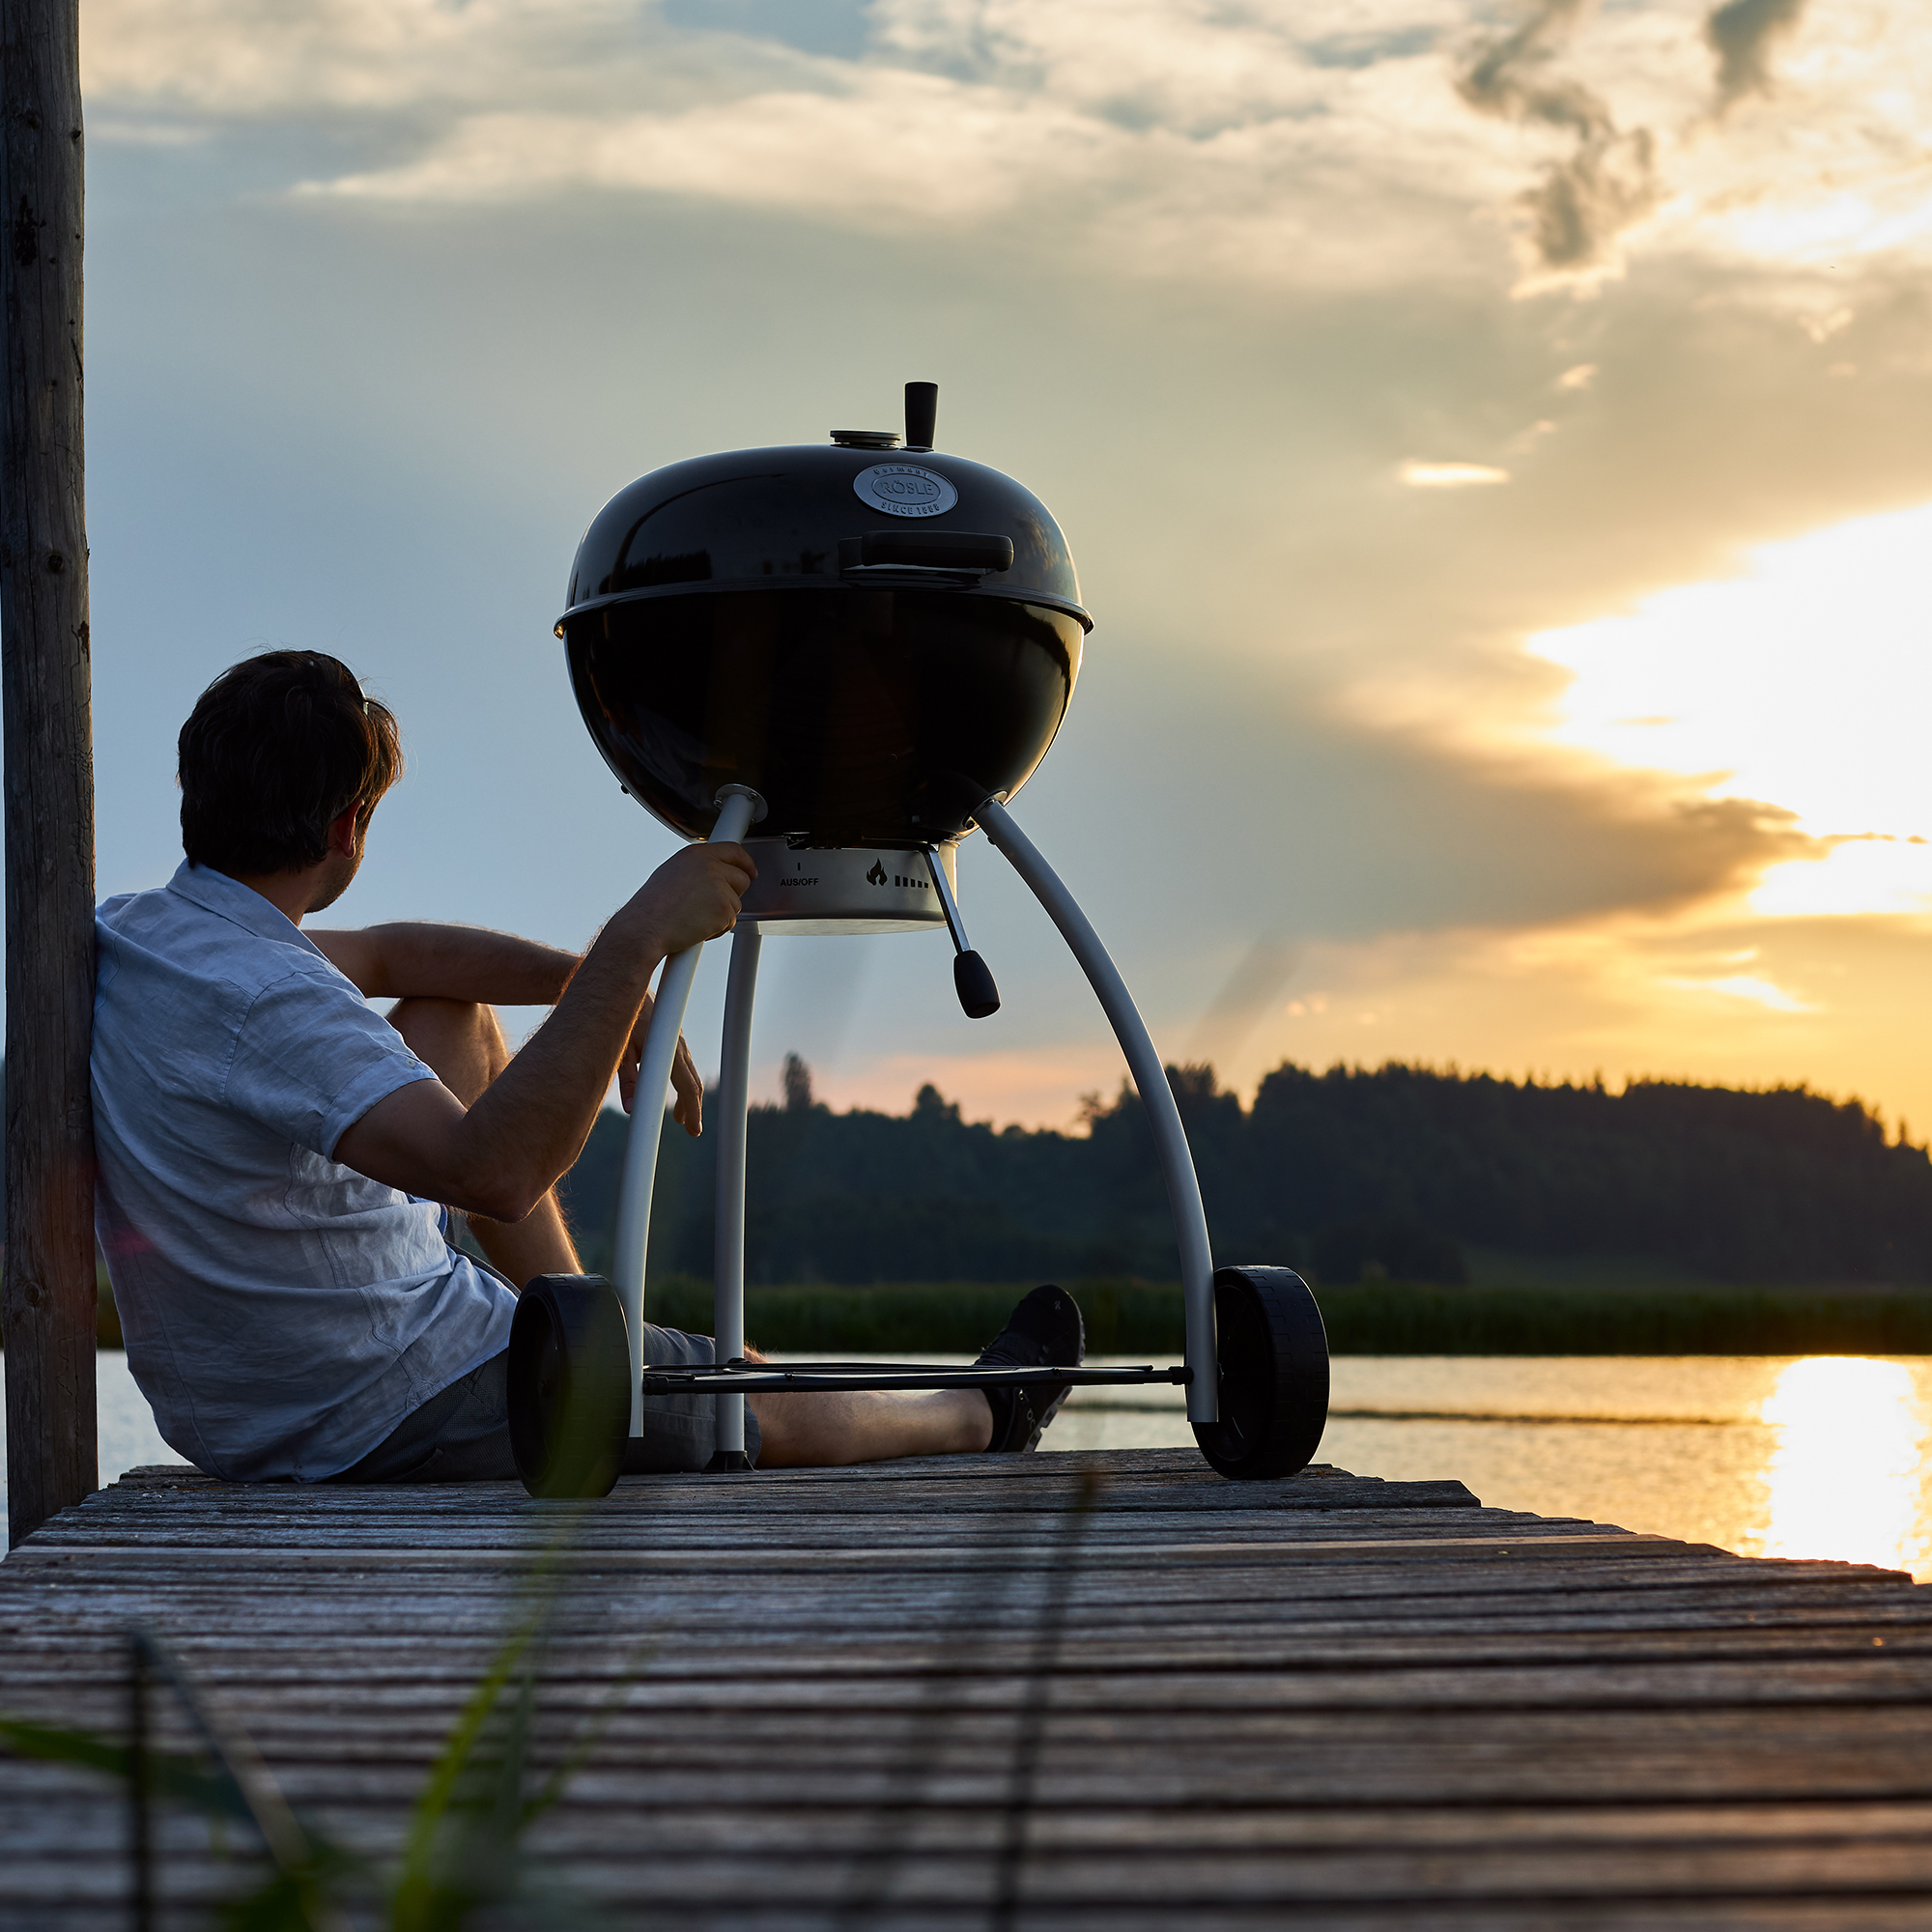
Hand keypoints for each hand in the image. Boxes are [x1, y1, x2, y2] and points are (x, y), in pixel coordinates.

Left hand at [619, 993, 704, 1135]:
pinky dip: (681, 1078)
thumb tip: (632, 1111)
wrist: (627, 983)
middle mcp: (678, 1045)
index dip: (693, 1111)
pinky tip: (672, 1087)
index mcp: (668, 1049)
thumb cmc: (620, 1015)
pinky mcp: (672, 1035)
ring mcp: (677, 1039)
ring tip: (680, 1117)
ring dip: (686, 1094)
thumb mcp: (619, 1050)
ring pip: (688, 1071)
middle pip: (693, 1082)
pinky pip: (682, 1061)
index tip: (694, 1130)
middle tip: (690, 1129)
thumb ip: (626, 1081)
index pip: (687, 1087)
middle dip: (691, 1107)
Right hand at [620, 842, 755, 957]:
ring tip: (695, 916)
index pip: (733, 851)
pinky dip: (718, 928)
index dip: (746, 862)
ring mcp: (719, 887)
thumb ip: (696, 868)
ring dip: (721, 914)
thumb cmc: (652, 906)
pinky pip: (731, 921)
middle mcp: (710, 867)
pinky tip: (696, 926)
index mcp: (696, 855)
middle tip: (714, 905)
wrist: (646, 927)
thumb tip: (711, 872)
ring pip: (736, 903)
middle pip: (742, 878)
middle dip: (734, 893)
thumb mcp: (672, 872)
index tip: (750, 870)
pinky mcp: (723, 909)